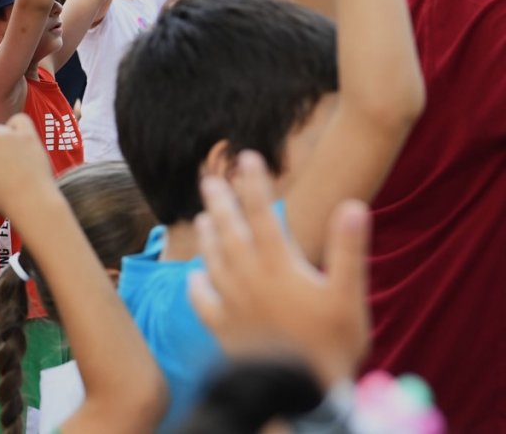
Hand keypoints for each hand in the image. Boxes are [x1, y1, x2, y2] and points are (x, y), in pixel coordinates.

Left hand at [188, 152, 370, 388]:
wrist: (298, 393)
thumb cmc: (331, 345)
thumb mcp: (349, 296)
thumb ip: (348, 249)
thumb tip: (352, 205)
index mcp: (279, 267)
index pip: (264, 215)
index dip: (254, 184)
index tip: (246, 157)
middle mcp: (249, 279)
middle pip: (230, 231)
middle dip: (220, 202)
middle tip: (208, 178)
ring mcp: (232, 304)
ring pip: (213, 261)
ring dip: (208, 236)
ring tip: (202, 217)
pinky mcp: (222, 329)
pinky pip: (203, 301)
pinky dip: (199, 284)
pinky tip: (197, 275)